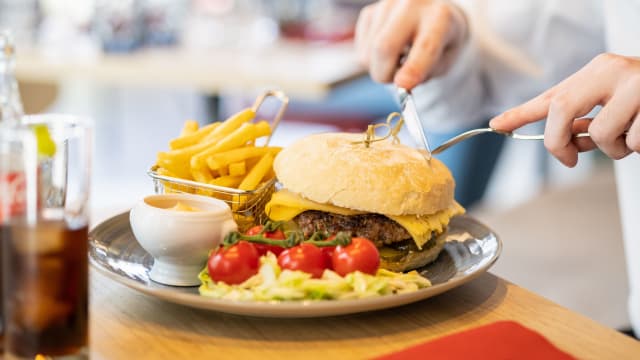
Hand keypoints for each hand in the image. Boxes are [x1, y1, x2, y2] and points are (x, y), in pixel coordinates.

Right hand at [355, 0, 468, 89]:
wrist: (431, 13)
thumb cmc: (441, 40)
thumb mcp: (446, 58)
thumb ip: (426, 72)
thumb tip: (401, 84)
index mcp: (440, 16)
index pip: (425, 45)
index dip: (413, 68)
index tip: (403, 85)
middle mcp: (411, 4)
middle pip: (384, 46)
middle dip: (385, 74)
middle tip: (396, 81)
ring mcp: (386, 5)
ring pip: (368, 53)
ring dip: (379, 68)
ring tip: (398, 59)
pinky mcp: (369, 12)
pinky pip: (361, 50)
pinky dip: (371, 59)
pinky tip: (388, 49)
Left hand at [490, 53, 639, 166]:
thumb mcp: (613, 102)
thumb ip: (586, 119)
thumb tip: (564, 141)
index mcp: (597, 71)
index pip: (550, 96)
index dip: (520, 113)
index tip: (496, 125)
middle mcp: (613, 72)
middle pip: (561, 111)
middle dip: (559, 142)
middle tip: (568, 156)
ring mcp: (637, 85)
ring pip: (602, 135)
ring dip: (614, 148)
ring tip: (632, 135)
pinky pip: (635, 142)